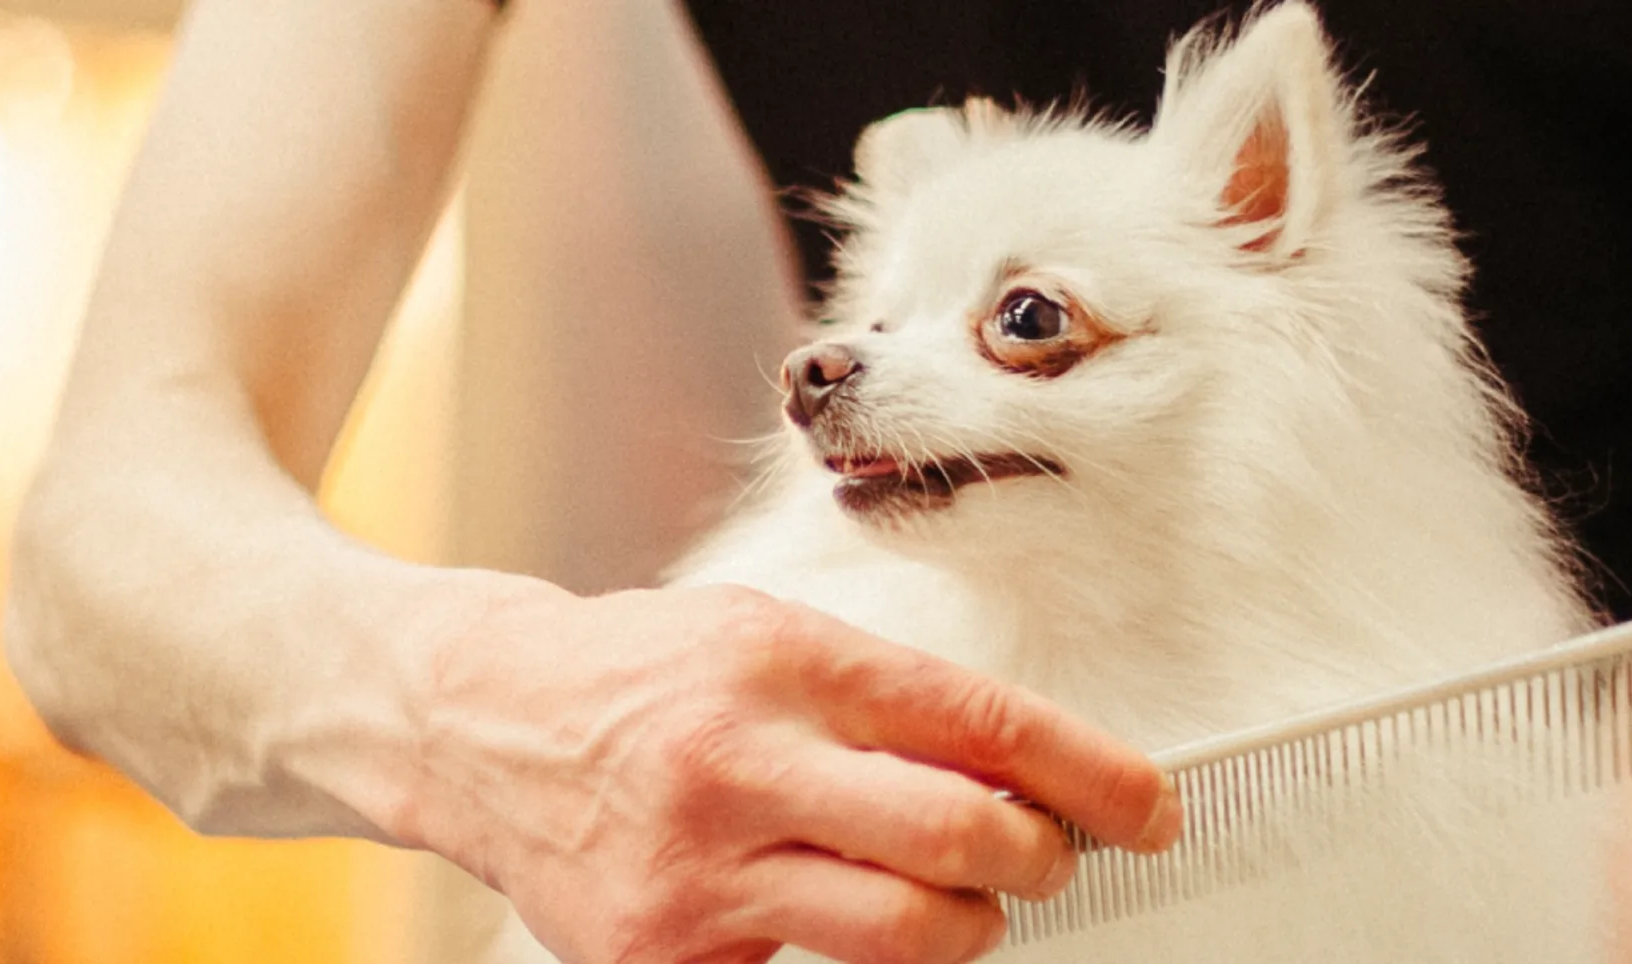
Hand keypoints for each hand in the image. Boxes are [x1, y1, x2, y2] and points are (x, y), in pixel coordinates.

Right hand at [398, 579, 1181, 963]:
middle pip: (959, 840)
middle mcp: (742, 762)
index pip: (982, 724)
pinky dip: (853, 955)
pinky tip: (826, 909)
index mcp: (785, 662)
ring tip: (953, 897)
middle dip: (1040, 861)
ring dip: (967, 926)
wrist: (483, 725)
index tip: (1148, 806)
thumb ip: (890, 701)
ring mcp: (699, 871)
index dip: (1092, 774)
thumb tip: (1022, 773)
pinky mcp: (663, 956)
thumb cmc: (647, 673)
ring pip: (904, 936)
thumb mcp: (772, 637)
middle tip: (1050, 856)